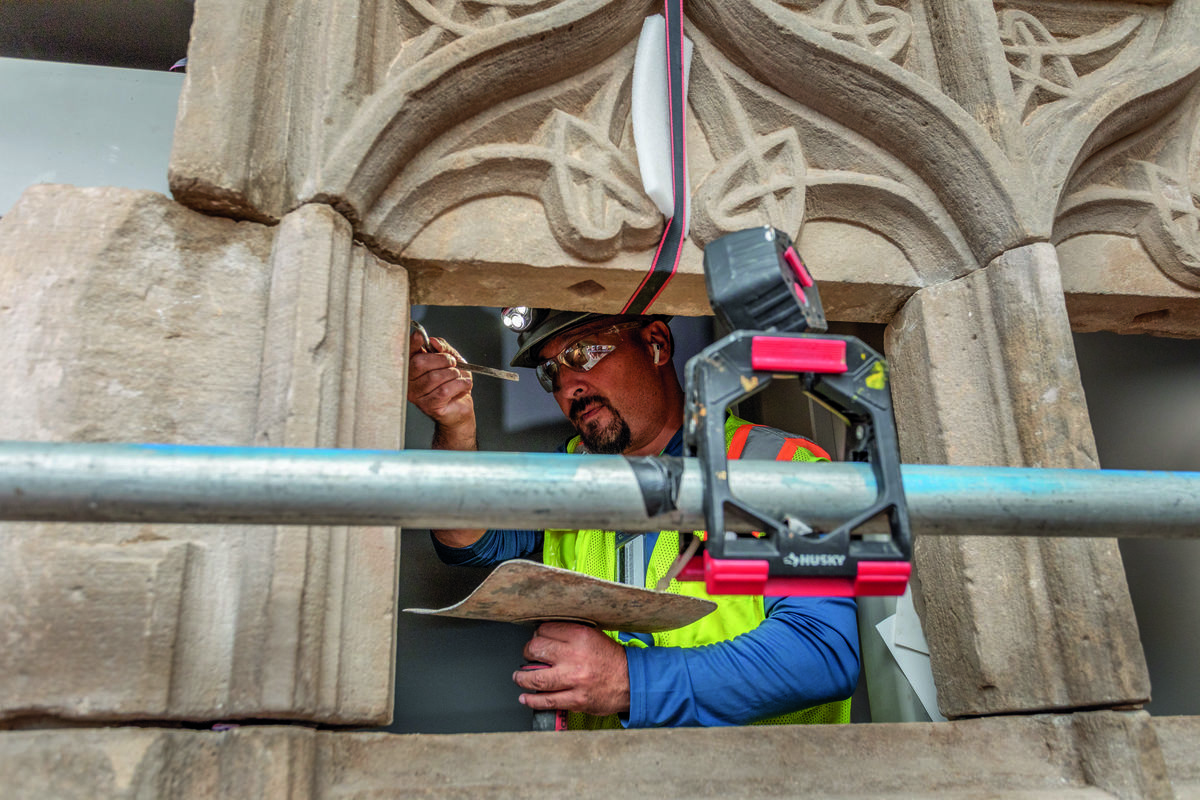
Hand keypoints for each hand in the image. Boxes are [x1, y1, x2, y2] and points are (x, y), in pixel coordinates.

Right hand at [407, 330, 475, 448]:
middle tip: (453, 363)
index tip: (421, 337)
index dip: (413, 343)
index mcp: (412, 367)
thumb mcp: (451, 359)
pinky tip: (462, 386)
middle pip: (419, 363)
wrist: (461, 407)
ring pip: (434, 377)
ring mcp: (417, 395)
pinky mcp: (429, 406)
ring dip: (453, 374)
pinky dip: (459, 385)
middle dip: (442, 360)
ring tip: (457, 377)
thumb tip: (434, 342)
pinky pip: (444, 390)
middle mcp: (409, 382)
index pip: (407, 352)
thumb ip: (443, 348)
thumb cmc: (453, 383)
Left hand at [514, 623, 629, 716]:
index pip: (546, 630)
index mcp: (580, 636)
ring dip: (522, 678)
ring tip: (519, 677)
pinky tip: (525, 697)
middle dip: (527, 653)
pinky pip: (547, 701)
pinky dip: (532, 700)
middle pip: (536, 650)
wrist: (631, 682)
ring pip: (536, 678)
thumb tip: (544, 636)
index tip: (536, 639)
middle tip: (527, 655)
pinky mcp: (576, 700)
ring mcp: (574, 680)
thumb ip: (570, 634)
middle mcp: (575, 657)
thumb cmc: (612, 660)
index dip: (537, 634)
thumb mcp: (594, 636)